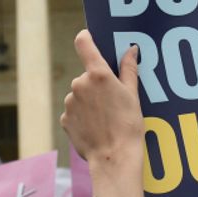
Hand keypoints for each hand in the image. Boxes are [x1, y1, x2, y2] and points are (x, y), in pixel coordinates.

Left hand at [61, 29, 143, 165]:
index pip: (84, 43)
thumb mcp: (132, 95)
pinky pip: (74, 112)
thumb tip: (131, 50)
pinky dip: (83, 117)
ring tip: (106, 119)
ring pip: (80, 95)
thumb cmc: (128, 126)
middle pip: (86, 76)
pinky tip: (96, 128)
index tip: (90, 39)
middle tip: (112, 101)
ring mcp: (70, 102)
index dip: (86, 38)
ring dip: (89, 102)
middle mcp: (80, 84)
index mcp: (98, 75)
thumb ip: (128, 69)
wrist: (113, 158)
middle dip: (97, 85)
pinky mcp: (65, 118)